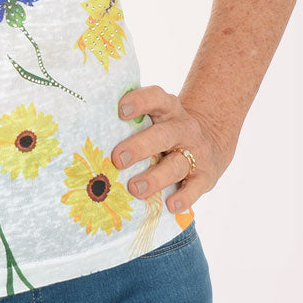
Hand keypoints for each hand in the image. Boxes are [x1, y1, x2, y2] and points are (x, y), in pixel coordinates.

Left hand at [111, 85, 231, 214]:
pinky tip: (170, 205)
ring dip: (155, 178)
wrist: (210, 144)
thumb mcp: (157, 121)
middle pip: (163, 135)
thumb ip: (133, 126)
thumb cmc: (167, 134)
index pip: (156, 98)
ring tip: (135, 188)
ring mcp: (197, 153)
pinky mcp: (205, 176)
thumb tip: (92, 141)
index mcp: (168, 110)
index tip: (121, 110)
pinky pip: (195, 188)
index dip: (140, 101)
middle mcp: (183, 129)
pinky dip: (184, 197)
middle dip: (140, 146)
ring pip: (176, 164)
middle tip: (118, 159)